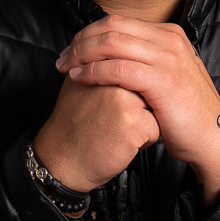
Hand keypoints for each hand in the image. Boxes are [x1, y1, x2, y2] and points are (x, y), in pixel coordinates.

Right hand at [32, 76, 159, 192]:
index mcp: (101, 65)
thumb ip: (97, 67)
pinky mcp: (135, 120)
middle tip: (111, 119)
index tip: (109, 107)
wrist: (62, 160)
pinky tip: (121, 142)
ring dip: (142, 121)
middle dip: (138, 105)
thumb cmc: (72, 127)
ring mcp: (125, 98)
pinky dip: (144, 140)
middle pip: (147, 87)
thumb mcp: (78, 85)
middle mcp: (113, 76)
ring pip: (154, 107)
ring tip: (116, 129)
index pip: (134, 71)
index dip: (127, 93)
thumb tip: (116, 59)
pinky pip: (157, 128)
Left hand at [55, 15, 219, 202]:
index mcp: (169, 35)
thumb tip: (114, 53)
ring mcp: (168, 59)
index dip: (88, 33)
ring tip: (65, 68)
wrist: (213, 138)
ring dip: (81, 54)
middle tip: (62, 59)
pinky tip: (79, 79)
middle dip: (80, 41)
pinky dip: (94, 71)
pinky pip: (118, 69)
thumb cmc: (186, 113)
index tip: (70, 51)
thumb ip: (146, 60)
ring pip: (112, 43)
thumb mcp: (168, 75)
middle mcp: (170, 40)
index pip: (118, 21)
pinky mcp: (163, 81)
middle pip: (112, 27)